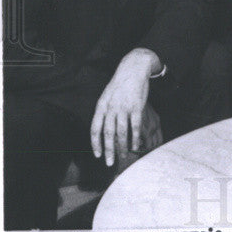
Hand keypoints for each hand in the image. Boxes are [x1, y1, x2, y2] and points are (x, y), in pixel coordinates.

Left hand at [90, 48, 161, 166]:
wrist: (133, 69)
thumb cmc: (120, 84)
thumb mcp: (106, 95)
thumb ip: (104, 111)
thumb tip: (101, 129)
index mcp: (101, 106)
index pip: (95, 129)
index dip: (96, 144)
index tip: (98, 155)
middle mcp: (111, 108)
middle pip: (108, 134)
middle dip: (108, 151)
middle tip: (109, 163)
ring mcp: (124, 108)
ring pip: (121, 132)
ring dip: (122, 147)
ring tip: (123, 156)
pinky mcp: (137, 107)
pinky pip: (135, 127)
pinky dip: (135, 138)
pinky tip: (135, 146)